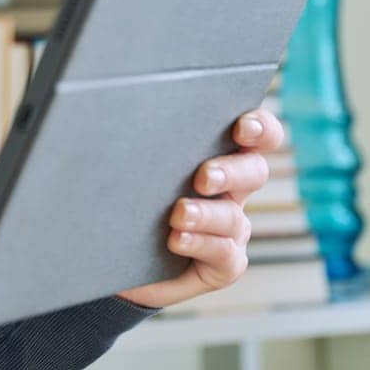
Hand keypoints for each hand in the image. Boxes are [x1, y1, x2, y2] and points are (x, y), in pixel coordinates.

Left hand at [115, 106, 285, 309]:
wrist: (111, 253)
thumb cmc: (121, 195)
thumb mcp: (129, 163)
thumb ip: (138, 139)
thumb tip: (110, 106)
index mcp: (217, 155)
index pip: (257, 135)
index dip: (259, 127)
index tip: (241, 128)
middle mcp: (231, 190)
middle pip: (254, 171)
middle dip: (232, 171)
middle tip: (204, 177)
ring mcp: (230, 228)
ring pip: (233, 216)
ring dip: (206, 214)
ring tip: (178, 214)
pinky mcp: (223, 264)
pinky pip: (224, 253)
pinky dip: (200, 244)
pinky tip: (176, 240)